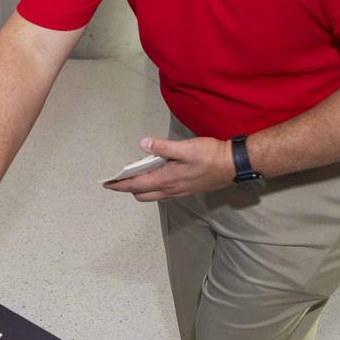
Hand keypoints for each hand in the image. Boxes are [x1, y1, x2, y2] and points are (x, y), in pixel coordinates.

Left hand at [102, 136, 234, 200]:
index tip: (106, 184)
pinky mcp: (185, 190)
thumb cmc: (210, 155)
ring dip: (141, 188)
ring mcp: (178, 192)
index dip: (119, 185)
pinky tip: (156, 175)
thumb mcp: (185, 147)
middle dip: (128, 188)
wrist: (233, 165)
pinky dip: (153, 187)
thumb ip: (163, 147)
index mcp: (166, 179)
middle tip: (120, 177)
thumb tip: (143, 144)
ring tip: (136, 174)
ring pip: (152, 195)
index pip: (135, 185)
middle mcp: (170, 189)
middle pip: (141, 194)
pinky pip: (163, 193)